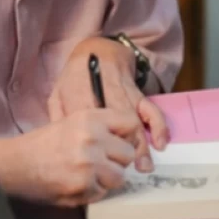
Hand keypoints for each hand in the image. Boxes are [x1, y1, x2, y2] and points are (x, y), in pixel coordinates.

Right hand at [0, 108, 144, 206]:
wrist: (16, 164)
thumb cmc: (42, 144)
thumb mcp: (72, 122)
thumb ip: (100, 128)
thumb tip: (128, 140)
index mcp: (90, 118)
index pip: (130, 123)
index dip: (128, 136)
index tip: (122, 143)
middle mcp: (93, 138)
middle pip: (128, 154)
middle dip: (117, 161)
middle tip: (101, 162)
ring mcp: (90, 163)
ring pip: (120, 177)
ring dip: (107, 179)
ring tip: (88, 174)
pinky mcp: (84, 185)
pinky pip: (103, 192)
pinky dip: (93, 191)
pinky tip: (77, 183)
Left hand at [46, 37, 166, 170]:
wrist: (98, 49)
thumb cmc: (75, 77)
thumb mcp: (58, 92)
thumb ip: (58, 117)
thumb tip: (59, 143)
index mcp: (78, 90)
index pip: (86, 116)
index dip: (93, 138)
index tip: (96, 162)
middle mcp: (102, 90)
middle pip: (113, 119)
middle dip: (122, 145)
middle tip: (125, 169)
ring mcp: (122, 91)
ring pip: (133, 117)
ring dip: (141, 142)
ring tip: (143, 165)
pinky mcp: (137, 92)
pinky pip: (151, 108)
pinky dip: (158, 125)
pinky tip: (160, 143)